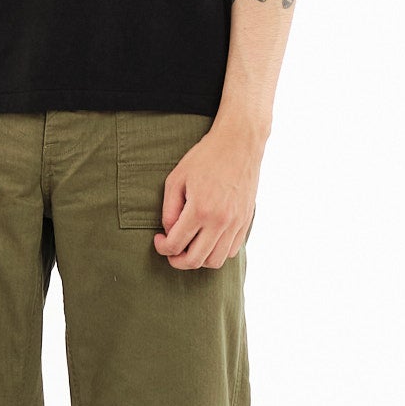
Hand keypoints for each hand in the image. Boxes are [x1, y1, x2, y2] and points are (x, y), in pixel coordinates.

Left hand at [153, 117, 262, 268]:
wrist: (239, 144)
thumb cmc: (205, 157)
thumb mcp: (176, 178)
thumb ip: (169, 210)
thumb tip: (169, 233)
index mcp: (200, 209)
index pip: (175, 245)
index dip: (162, 248)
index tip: (158, 239)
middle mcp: (220, 221)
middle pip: (195, 261)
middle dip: (177, 261)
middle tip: (171, 250)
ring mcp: (236, 223)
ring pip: (215, 261)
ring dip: (199, 259)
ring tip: (190, 246)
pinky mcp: (246, 221)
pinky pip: (231, 251)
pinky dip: (217, 252)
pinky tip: (207, 238)